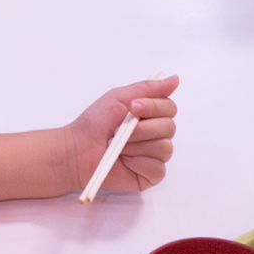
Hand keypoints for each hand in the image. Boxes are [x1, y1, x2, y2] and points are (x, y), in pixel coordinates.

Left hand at [64, 77, 179, 194]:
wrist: (78, 150)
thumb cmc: (96, 123)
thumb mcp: (119, 97)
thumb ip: (148, 88)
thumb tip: (175, 79)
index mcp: (151, 115)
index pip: (169, 107)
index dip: (154, 107)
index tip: (133, 107)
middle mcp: (156, 134)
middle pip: (169, 127)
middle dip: (143, 128)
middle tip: (120, 130)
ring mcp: (154, 155)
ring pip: (164, 148)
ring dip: (137, 145)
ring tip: (119, 146)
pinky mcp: (150, 174)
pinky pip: (158, 168)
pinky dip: (139, 163)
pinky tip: (125, 161)